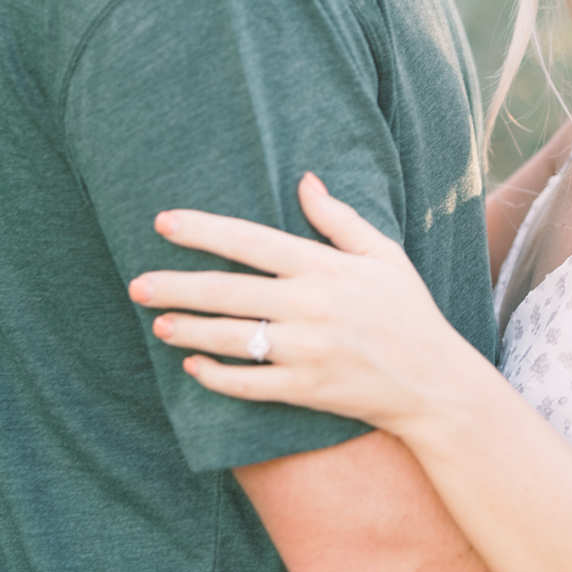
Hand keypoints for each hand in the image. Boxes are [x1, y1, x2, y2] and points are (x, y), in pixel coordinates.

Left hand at [128, 175, 482, 433]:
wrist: (433, 382)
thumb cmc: (408, 312)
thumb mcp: (383, 254)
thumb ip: (339, 218)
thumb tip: (304, 180)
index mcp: (325, 268)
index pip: (251, 242)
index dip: (203, 231)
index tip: (163, 223)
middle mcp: (311, 307)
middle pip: (228, 291)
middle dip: (177, 287)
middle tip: (138, 284)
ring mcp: (306, 352)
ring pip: (229, 339)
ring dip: (187, 330)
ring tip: (158, 321)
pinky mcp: (305, 391)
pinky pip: (247, 383)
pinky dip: (215, 375)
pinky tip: (191, 365)